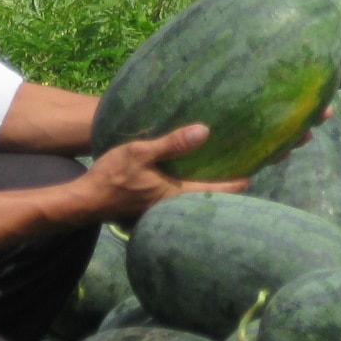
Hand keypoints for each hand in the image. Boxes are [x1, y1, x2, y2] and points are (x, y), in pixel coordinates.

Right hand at [74, 124, 248, 222]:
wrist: (85, 200)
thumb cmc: (112, 176)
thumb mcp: (140, 153)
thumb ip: (171, 144)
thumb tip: (204, 131)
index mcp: (175, 194)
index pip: (215, 190)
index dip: (237, 182)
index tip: (255, 173)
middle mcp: (173, 205)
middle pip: (209, 196)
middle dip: (227, 185)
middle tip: (245, 170)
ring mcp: (163, 208)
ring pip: (195, 197)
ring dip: (209, 186)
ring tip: (224, 171)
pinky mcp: (153, 206)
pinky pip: (180, 197)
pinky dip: (193, 187)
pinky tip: (192, 175)